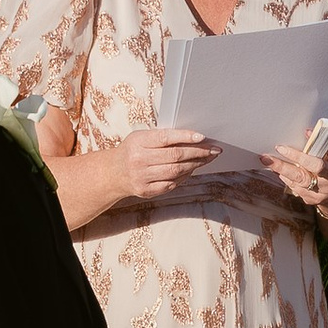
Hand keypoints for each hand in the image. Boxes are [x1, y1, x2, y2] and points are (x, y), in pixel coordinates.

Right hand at [99, 126, 218, 203]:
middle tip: (213, 149)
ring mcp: (143, 177)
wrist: (113, 173)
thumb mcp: (141, 138)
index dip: (185, 137)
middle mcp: (139, 160)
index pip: (165, 138)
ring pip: (176, 171)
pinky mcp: (147, 191)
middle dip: (198, 152)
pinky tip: (192, 170)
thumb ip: (162, 137)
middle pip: (175, 156)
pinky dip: (185, 176)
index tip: (202, 137)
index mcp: (138, 142)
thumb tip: (192, 138)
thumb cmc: (132, 151)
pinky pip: (172, 184)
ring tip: (207, 158)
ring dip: (196, 164)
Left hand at [264, 142, 327, 218]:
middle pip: (301, 176)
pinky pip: (293, 187)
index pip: (317, 166)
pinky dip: (285, 177)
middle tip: (266, 157)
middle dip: (282, 166)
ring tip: (267, 160)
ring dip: (280, 170)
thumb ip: (325, 142)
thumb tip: (307, 132)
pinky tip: (279, 169)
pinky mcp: (309, 200)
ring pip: (294, 182)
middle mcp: (326, 186)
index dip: (300, 157)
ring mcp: (317, 195)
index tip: (282, 148)